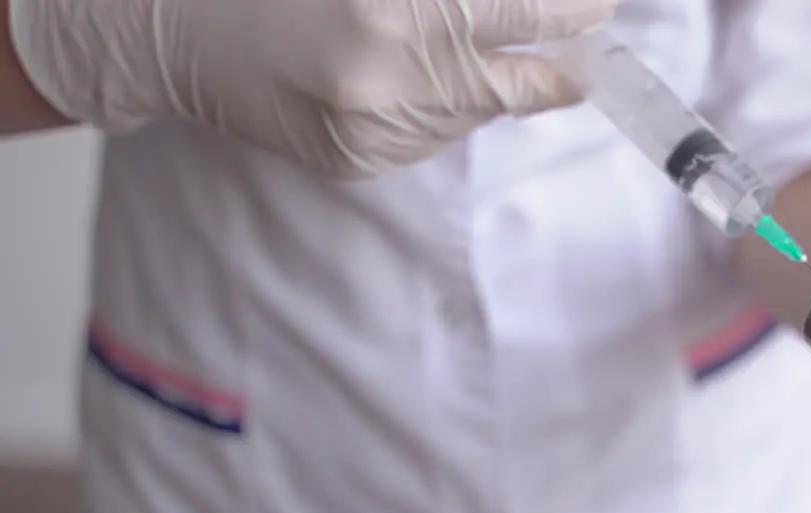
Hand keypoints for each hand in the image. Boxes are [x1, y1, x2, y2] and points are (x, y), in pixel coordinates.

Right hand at [9, 0, 617, 176]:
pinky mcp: (356, 163)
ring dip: (486, 81)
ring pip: (472, 111)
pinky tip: (405, 76)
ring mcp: (371, 128)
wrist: (174, 27)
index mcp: (397, 5)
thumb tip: (531, 9)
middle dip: (557, 62)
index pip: (524, 13)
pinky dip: (439, 108)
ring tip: (437, 47)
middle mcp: (388, 72)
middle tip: (587, 41)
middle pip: (514, 80)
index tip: (600, 12)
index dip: (574, 15)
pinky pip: (430, 137)